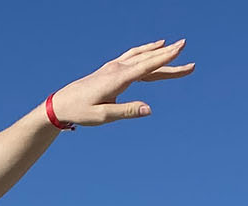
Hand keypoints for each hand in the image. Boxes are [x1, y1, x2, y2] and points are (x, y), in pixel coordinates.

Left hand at [48, 39, 193, 126]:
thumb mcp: (104, 116)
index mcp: (118, 79)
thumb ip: (127, 111)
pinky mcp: (111, 68)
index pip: (147, 66)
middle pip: (148, 59)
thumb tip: (149, 109)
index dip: (166, 58)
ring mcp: (114, 66)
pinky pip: (133, 56)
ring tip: (175, 47)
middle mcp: (117, 68)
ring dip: (159, 52)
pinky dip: (146, 52)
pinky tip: (153, 48)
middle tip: (186, 47)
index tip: (181, 50)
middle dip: (169, 54)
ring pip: (141, 56)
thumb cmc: (81, 111)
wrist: (61, 103)